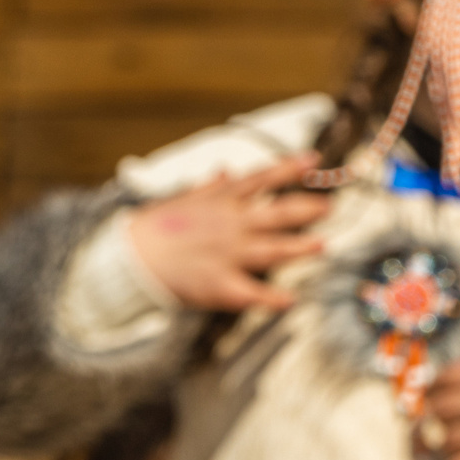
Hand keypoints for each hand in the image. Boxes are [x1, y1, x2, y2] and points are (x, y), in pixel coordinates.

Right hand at [125, 153, 329, 310]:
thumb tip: (226, 171)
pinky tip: (291, 300)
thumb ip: (211, 189)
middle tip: (328, 206)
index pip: (260, 179)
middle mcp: (229, 226)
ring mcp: (227, 255)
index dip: (288, 168)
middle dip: (304, 209)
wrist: (130, 260)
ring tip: (322, 245)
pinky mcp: (221, 284)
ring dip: (298, 248)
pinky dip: (272, 298)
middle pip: (274, 214)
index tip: (313, 159)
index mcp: (221, 203)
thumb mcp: (183, 201)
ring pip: (271, 250)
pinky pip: (253, 293)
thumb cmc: (157, 230)